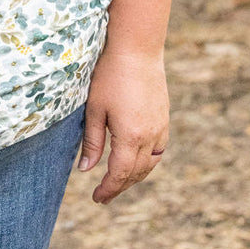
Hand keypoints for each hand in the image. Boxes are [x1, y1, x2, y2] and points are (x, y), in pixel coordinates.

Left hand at [78, 47, 169, 204]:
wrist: (137, 50)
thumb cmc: (110, 76)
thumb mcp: (94, 109)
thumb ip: (91, 141)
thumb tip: (85, 170)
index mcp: (130, 136)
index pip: (119, 174)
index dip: (108, 189)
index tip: (97, 198)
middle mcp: (149, 136)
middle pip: (135, 173)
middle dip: (119, 186)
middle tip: (103, 195)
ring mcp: (160, 128)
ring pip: (150, 165)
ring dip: (134, 176)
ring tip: (118, 181)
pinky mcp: (164, 119)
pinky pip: (158, 151)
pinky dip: (147, 162)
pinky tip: (136, 160)